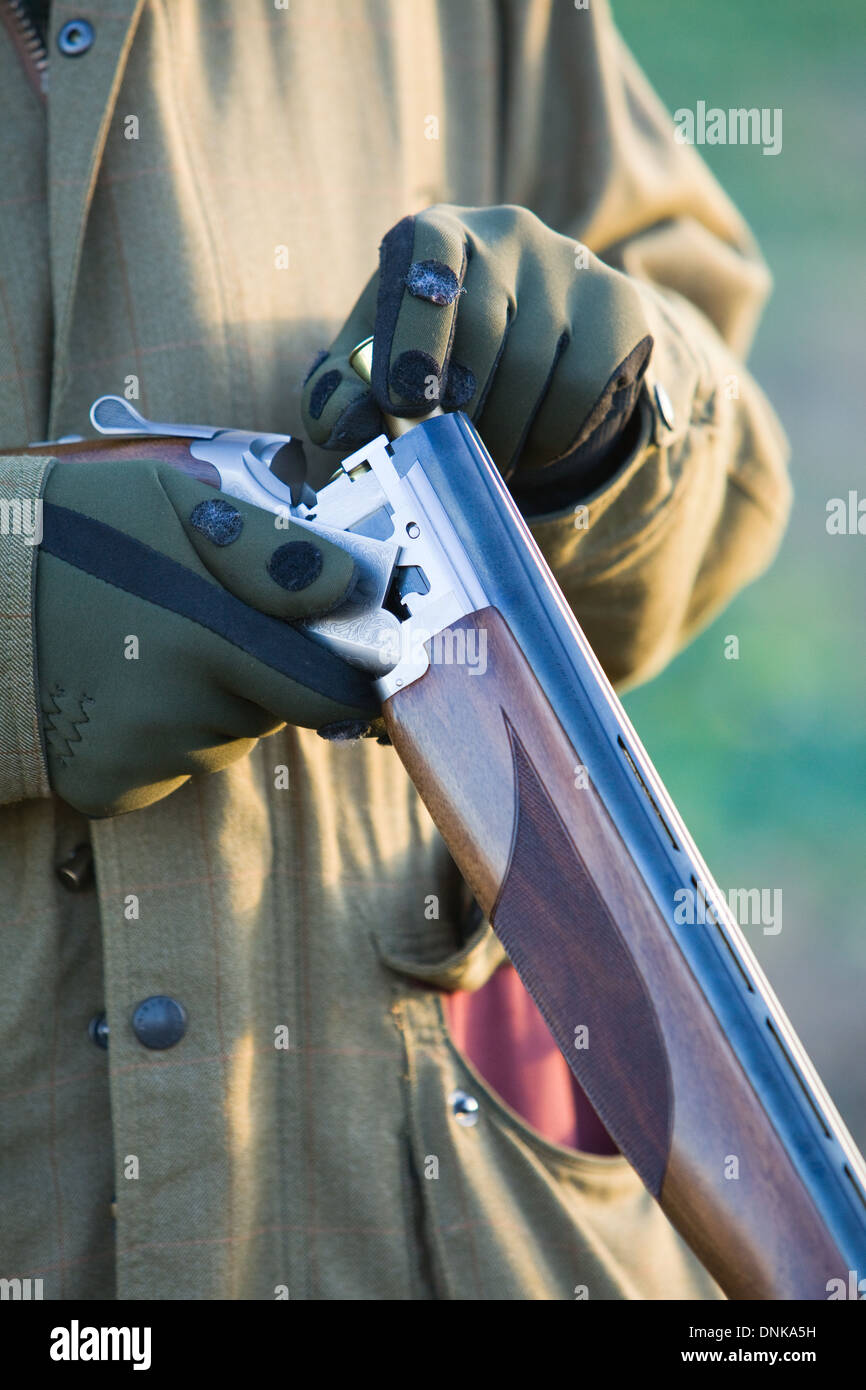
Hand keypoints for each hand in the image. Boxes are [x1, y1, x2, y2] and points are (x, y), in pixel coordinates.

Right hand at [37, 459, 378, 815]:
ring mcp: (140, 758)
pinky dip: (159, 740)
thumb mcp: (174, 503)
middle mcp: (179, 713)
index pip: (332, 695)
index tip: (345, 656)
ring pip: (221, 740)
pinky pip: (170, 770)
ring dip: (206, 706)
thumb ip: (270, 550)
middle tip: (199, 626)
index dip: (345, 676)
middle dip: (258, 674)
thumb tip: (348, 588)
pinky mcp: (107, 789)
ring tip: (144, 651)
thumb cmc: (75, 531)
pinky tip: (118, 693)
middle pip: (272, 711)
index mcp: (208, 638)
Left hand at [301, 204, 652, 505]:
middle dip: (458, 408)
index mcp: (436, 233)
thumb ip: (336, 396)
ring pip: (536, 367)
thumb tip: (345, 426)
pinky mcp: (618, 309)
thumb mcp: (370, 371)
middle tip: (444, 454)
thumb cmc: (426, 359)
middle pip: (486, 327)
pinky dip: (548, 436)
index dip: (415, 330)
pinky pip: (583, 387)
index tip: (402, 401)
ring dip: (502, 434)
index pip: (430, 252)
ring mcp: (570, 265)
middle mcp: (508, 232)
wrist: (526, 348)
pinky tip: (529, 446)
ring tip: (482, 458)